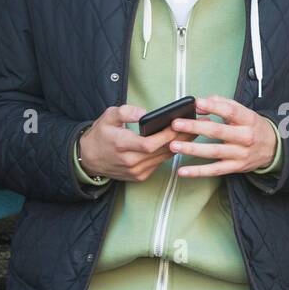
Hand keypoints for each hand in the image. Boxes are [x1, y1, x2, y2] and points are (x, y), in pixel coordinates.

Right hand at [78, 105, 195, 182]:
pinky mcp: (140, 176)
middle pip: (161, 151)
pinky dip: (170, 152)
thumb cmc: (100, 135)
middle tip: (199, 126)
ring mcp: (136, 171)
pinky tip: (181, 143)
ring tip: (195, 132)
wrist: (89, 159)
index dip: (165, 136)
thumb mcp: (107, 117)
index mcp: (121, 145)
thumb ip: (125, 112)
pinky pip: (159, 163)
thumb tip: (144, 112)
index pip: (148, 144)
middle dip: (181, 138)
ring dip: (180, 146)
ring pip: (163, 158)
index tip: (180, 124)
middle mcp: (130, 161)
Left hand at [167, 95, 277, 176]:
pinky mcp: (235, 168)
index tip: (197, 103)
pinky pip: (214, 170)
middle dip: (195, 128)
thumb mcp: (244, 112)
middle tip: (177, 124)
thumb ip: (223, 104)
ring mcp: (240, 154)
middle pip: (218, 131)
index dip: (213, 107)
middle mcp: (245, 137)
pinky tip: (183, 170)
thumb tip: (200, 104)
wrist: (273, 148)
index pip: (231, 111)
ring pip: (214, 152)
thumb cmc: (253, 127)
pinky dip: (198, 171)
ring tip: (174, 145)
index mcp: (248, 120)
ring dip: (192, 149)